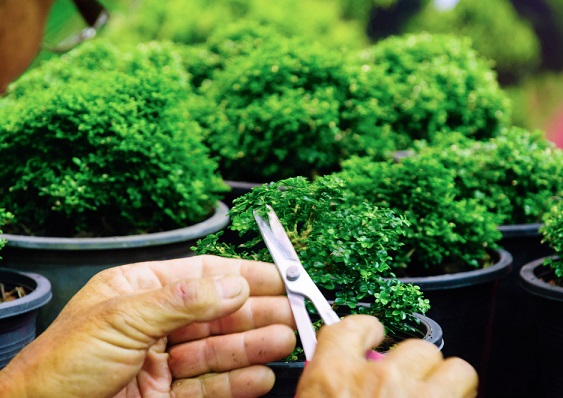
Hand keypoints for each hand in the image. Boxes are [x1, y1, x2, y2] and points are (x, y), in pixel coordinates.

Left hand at [0, 255, 295, 397]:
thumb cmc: (58, 368)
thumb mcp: (123, 319)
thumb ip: (182, 301)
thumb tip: (232, 285)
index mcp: (140, 291)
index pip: (203, 276)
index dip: (244, 275)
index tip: (280, 277)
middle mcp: (154, 324)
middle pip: (217, 313)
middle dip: (256, 312)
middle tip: (293, 312)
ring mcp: (161, 363)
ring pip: (218, 350)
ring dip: (254, 346)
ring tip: (286, 340)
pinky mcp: (165, 397)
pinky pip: (209, 387)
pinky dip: (237, 382)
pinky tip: (260, 376)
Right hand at [296, 315, 477, 397]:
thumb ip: (324, 385)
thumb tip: (332, 381)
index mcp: (334, 377)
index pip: (351, 328)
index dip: (366, 329)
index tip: (371, 331)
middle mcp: (379, 380)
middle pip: (411, 347)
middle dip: (413, 366)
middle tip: (408, 386)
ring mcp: (418, 397)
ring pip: (451, 367)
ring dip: (446, 382)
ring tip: (438, 397)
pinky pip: (467, 389)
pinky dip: (461, 397)